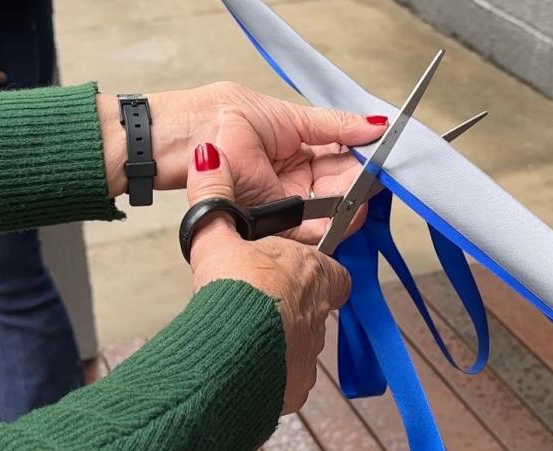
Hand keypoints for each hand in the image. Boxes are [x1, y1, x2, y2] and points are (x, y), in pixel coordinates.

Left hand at [98, 82, 387, 242]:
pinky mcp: (265, 224)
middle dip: (356, 193)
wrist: (172, 143)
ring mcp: (279, 202)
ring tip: (357, 208)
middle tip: (369, 192)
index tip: (380, 168)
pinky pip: (300, 232)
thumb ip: (331, 125)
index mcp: (298, 148)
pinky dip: (322, 229)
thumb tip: (375, 124)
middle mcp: (292, 178)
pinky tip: (338, 221)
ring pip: (324, 214)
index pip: (341, 160)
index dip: (362, 165)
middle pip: (338, 191)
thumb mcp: (283, 116)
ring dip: (344, 213)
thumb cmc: (216, 120)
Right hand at [187, 145, 350, 413]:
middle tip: (259, 305)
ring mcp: (311, 352)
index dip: (311, 270)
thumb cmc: (232, 293)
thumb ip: (214, 197)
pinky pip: (289, 378)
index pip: (331, 270)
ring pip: (303, 345)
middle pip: (316, 308)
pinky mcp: (297, 386)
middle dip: (293, 307)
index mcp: (312, 273)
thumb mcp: (216, 237)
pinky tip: (247, 367)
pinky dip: (272, 373)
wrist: (229, 353)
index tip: (286, 271)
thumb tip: (208, 157)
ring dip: (281, 340)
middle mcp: (320, 314)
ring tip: (248, 337)